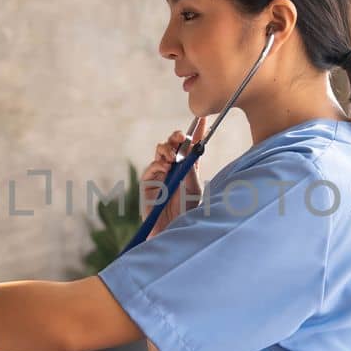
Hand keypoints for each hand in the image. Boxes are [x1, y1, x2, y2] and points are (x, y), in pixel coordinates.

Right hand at [140, 116, 207, 237]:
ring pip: (161, 151)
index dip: (196, 132)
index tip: (202, 120)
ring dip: (167, 149)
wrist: (171, 230)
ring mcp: (160, 174)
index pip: (192, 147)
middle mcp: (174, 168)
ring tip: (173, 158)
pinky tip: (165, 168)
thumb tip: (191, 152)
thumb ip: (191, 172)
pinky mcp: (148, 182)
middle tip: (181, 137)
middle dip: (177, 137)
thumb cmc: (185, 213)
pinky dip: (158, 164)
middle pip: (174, 144)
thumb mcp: (194, 191)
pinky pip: (151, 167)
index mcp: (189, 169)